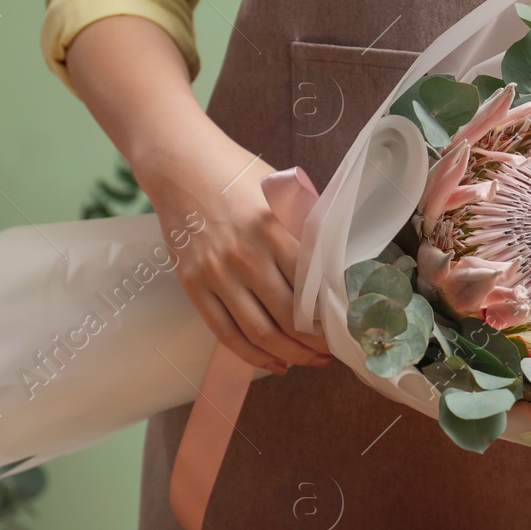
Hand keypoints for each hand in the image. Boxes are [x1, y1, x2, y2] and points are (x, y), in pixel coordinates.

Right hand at [63, 15, 330, 374]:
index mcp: (275, 229)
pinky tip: (275, 364)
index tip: (351, 325)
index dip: (335, 314)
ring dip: (291, 354)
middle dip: (318, 342)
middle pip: (290, 317)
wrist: (179, 166)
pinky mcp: (194, 286)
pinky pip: (226, 333)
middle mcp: (246, 256)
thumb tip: (342, 266)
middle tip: (337, 350)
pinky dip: (253, 355)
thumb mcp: (281, 191)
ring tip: (312, 360)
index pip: (313, 286)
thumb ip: (308, 227)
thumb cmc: (237, 175)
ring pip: (260, 332)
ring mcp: (217, 274)